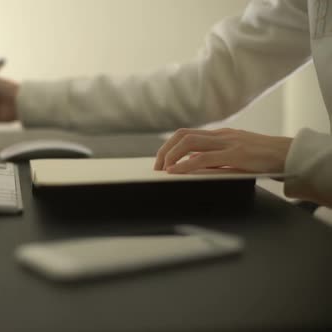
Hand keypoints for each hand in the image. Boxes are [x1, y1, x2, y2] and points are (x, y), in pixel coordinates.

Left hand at [154, 128, 292, 173]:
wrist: (291, 155)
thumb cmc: (265, 158)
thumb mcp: (237, 156)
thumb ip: (218, 159)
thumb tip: (194, 169)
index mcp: (221, 135)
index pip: (187, 134)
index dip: (170, 145)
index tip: (161, 160)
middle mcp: (221, 135)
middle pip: (183, 135)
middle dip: (165, 150)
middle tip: (157, 166)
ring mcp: (228, 143)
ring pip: (189, 143)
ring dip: (171, 156)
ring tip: (163, 169)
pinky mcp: (236, 154)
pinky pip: (203, 158)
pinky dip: (185, 165)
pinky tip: (175, 172)